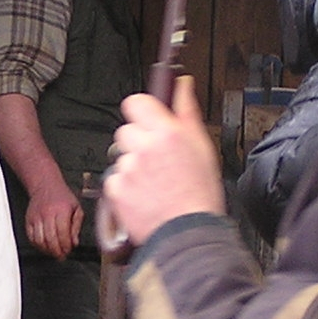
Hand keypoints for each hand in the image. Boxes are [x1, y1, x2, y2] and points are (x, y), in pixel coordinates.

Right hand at [25, 178, 84, 260]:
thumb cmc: (62, 197)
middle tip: (61, 256)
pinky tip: (44, 246)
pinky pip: (31, 237)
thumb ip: (76, 226)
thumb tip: (74, 242)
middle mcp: (48, 213)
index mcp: (62, 210)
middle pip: (50, 239)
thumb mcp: (76, 208)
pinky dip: (37, 245)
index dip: (66, 245)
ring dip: (47, 250)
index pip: (63, 233)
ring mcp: (36, 217)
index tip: (68, 250)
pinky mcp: (29, 220)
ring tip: (53, 253)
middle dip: (57, 251)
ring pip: (40, 240)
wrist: (45, 186)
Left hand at [105, 76, 225, 244]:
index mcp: (167, 132)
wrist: (188, 234)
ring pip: (121, 157)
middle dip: (138, 142)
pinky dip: (125, 188)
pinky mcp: (116, 190)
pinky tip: (144, 196)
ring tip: (153, 183)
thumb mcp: (203, 147)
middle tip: (155, 160)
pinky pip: (114, 180)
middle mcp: (145, 147)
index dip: (141, 110)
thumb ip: (187, 111)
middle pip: (126, 131)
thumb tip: (182, 85)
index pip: (136, 102)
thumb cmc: (200, 195)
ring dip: (132, 166)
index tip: (146, 118)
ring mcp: (128, 169)